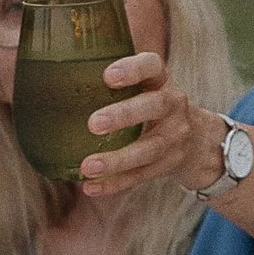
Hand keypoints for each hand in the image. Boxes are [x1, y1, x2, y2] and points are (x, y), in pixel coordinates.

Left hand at [77, 50, 211, 197]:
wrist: (199, 140)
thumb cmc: (154, 106)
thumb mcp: (147, 87)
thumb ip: (114, 81)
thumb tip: (54, 71)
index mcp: (162, 82)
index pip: (153, 66)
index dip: (133, 69)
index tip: (107, 76)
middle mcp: (174, 106)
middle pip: (155, 106)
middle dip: (125, 114)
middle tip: (93, 124)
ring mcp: (175, 137)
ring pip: (149, 148)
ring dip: (118, 159)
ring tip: (88, 166)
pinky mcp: (169, 164)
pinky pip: (142, 175)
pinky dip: (116, 183)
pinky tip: (91, 187)